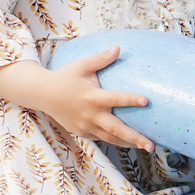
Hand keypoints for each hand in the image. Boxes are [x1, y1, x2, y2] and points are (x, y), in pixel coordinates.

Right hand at [0, 48, 153, 149]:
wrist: (43, 94)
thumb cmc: (65, 77)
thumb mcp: (81, 66)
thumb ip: (101, 59)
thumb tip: (119, 47)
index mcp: (92, 96)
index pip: (114, 99)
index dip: (129, 100)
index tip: (146, 101)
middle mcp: (90, 114)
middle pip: (116, 129)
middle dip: (135, 137)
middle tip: (151, 145)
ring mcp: (86, 126)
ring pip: (111, 138)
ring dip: (129, 143)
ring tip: (147, 147)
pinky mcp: (82, 132)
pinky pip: (102, 138)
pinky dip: (116, 141)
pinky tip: (130, 143)